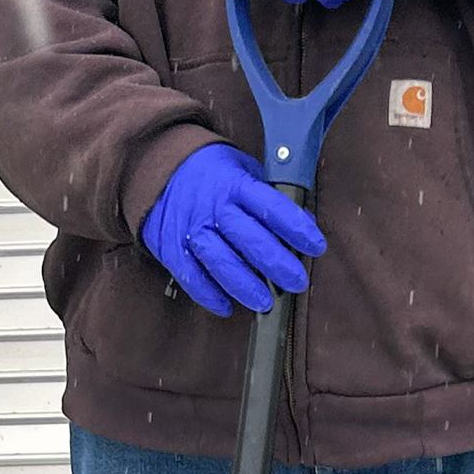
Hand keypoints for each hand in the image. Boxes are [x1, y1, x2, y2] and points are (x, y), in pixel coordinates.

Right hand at [139, 142, 327, 316]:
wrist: (156, 167)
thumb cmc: (211, 172)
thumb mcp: (243, 169)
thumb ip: (269, 195)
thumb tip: (305, 222)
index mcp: (236, 185)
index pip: (272, 207)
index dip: (297, 228)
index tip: (317, 246)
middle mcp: (215, 208)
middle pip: (250, 239)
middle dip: (277, 264)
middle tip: (297, 282)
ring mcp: (192, 229)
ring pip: (221, 262)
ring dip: (245, 285)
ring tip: (265, 302)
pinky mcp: (172, 247)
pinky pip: (191, 276)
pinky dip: (209, 294)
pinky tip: (227, 306)